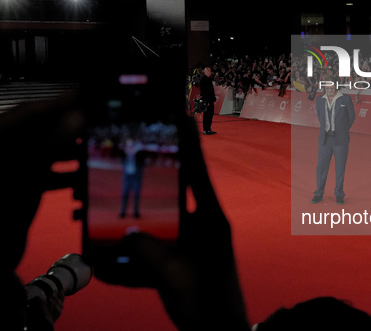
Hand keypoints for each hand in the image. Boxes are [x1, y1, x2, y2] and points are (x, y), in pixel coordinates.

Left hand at [0, 92, 82, 326]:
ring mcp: (10, 174)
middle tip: (99, 118)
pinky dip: (65, 173)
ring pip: (44, 152)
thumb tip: (75, 117)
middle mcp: (2, 156)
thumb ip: (48, 145)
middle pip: (38, 130)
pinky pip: (46, 175)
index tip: (86, 94)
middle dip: (68, 124)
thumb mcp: (19, 179)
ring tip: (96, 145)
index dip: (58, 102)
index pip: (27, 112)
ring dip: (70, 150)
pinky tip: (84, 175)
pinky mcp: (20, 193)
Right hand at [118, 115, 248, 330]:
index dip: (189, 143)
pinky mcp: (186, 258)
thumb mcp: (175, 277)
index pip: (197, 172)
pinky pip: (159, 243)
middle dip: (152, 178)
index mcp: (211, 221)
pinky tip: (113, 252)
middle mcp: (205, 225)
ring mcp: (195, 242)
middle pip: (176, 191)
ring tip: (109, 209)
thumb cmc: (208, 306)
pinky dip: (139, 245)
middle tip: (130, 159)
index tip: (179, 115)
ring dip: (140, 214)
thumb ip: (148, 253)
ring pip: (165, 218)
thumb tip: (125, 235)